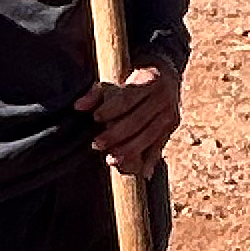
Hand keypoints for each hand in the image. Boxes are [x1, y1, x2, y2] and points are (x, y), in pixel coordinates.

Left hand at [79, 61, 182, 175]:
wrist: (166, 78)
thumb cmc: (133, 81)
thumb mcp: (115, 82)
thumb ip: (95, 94)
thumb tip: (78, 106)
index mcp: (149, 80)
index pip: (128, 97)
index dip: (111, 109)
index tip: (95, 117)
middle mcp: (162, 97)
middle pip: (138, 120)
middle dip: (116, 134)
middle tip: (96, 144)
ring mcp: (169, 113)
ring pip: (149, 135)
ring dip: (129, 150)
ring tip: (111, 160)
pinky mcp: (172, 126)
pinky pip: (160, 145)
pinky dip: (150, 160)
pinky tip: (141, 172)